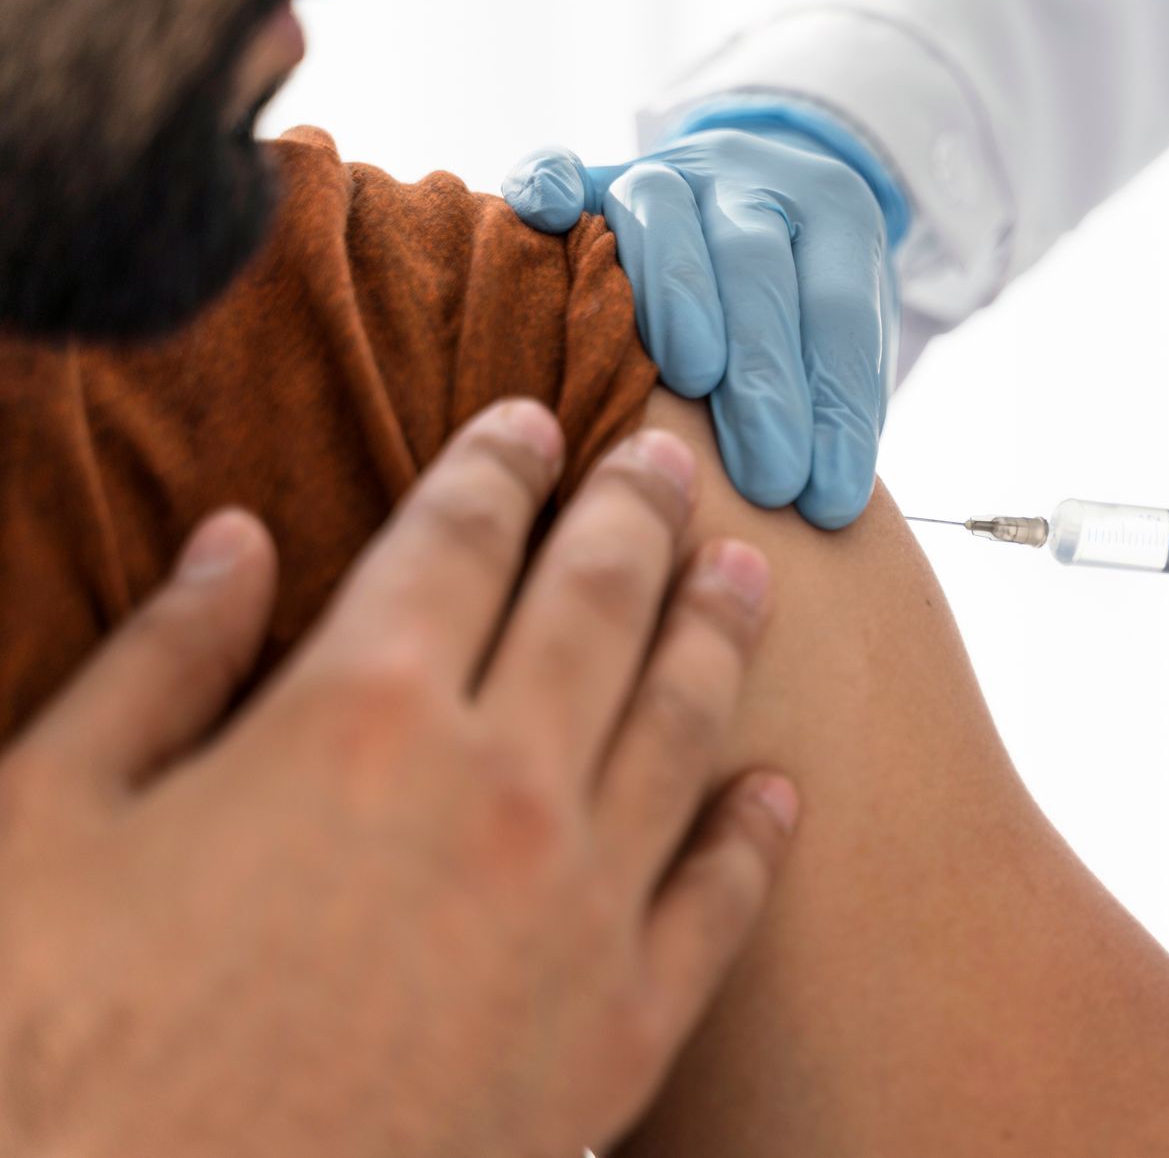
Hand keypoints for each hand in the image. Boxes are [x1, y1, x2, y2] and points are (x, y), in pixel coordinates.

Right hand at [0, 401, 796, 1157]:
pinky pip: (716, 906)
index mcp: (358, 715)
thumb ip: (155, 667)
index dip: (498, 465)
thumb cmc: (64, 1063)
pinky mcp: (619, 1035)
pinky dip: (754, 837)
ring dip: (719, 633)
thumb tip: (234, 544)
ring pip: (680, 723)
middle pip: (596, 602)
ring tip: (753, 569)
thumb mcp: (42, 830)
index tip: (534, 419)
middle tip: (674, 457)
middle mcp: (500, 789)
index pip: (456, 539)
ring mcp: (578, 912)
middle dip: (636, 511)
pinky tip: (779, 792)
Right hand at [505, 126, 897, 529]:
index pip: (842, 312)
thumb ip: (832, 399)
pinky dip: (548, 183)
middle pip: (756, 265)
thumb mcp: (849, 342)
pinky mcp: (601, 175)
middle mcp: (753, 179)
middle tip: (771, 479)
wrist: (776, 201)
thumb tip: (816, 506)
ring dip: (676, 296)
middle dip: (764, 379)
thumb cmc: (811, 308)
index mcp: (837, 213)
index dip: (837, 406)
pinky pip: (567, 169)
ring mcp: (674, 171)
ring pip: (663, 211)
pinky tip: (537, 214)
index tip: (831, 500)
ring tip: (692, 379)